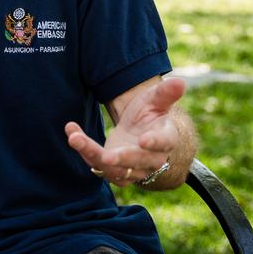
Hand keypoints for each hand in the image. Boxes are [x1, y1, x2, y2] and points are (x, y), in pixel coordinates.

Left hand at [64, 77, 184, 186]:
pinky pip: (97, 164)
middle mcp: (151, 159)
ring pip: (113, 168)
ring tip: (75, 138)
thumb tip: (180, 81)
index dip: (154, 142)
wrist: (140, 133)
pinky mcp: (114, 171)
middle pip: (137, 161)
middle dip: (121, 158)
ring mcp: (132, 169)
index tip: (144, 140)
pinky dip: (83, 150)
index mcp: (165, 139)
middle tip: (106, 156)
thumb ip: (165, 94)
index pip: (163, 143)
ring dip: (92, 153)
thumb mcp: (156, 101)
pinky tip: (72, 132)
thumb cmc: (151, 115)